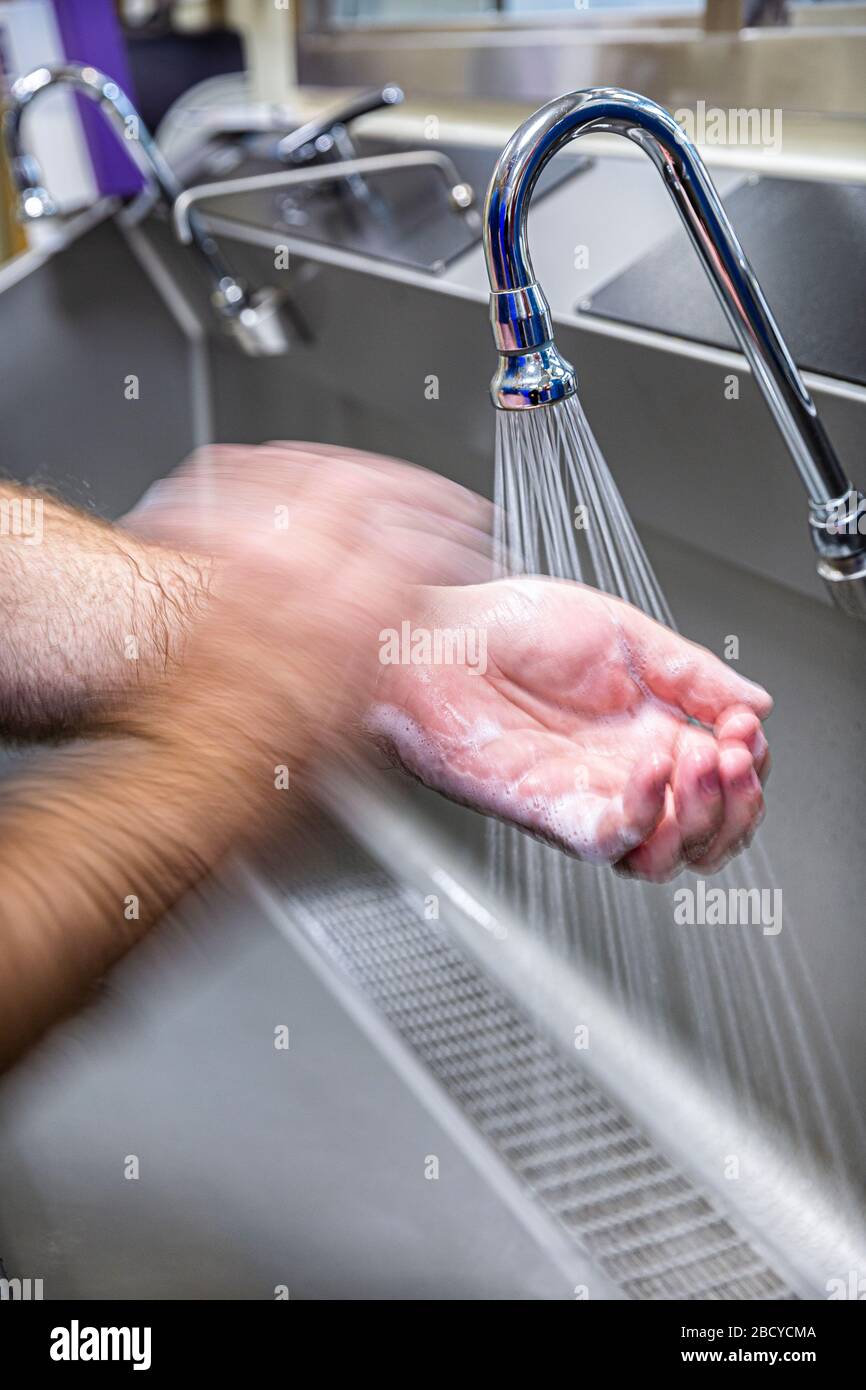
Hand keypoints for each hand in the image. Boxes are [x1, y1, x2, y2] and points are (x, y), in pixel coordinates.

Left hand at [121, 442, 492, 773]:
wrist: (192, 773)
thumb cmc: (271, 766)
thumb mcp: (367, 718)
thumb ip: (390, 653)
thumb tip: (407, 631)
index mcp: (361, 615)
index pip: (426, 539)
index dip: (457, 534)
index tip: (466, 543)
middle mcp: (307, 570)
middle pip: (365, 482)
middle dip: (404, 485)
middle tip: (424, 499)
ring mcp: (251, 555)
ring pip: (298, 468)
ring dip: (335, 468)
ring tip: (355, 477)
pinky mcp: (203, 554)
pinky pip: (229, 481)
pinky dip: (253, 470)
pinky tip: (262, 469)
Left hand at [367, 577, 771, 880]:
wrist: (432, 638)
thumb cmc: (503, 628)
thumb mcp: (623, 633)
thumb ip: (691, 672)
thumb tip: (756, 703)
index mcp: (648, 729)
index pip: (724, 778)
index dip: (749, 763)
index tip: (745, 728)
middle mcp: (625, 773)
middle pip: (709, 830)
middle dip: (740, 800)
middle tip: (736, 754)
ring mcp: (591, 798)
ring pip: (670, 854)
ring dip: (704, 817)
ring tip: (706, 763)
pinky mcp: (552, 814)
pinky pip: (613, 842)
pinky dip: (647, 815)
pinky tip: (655, 768)